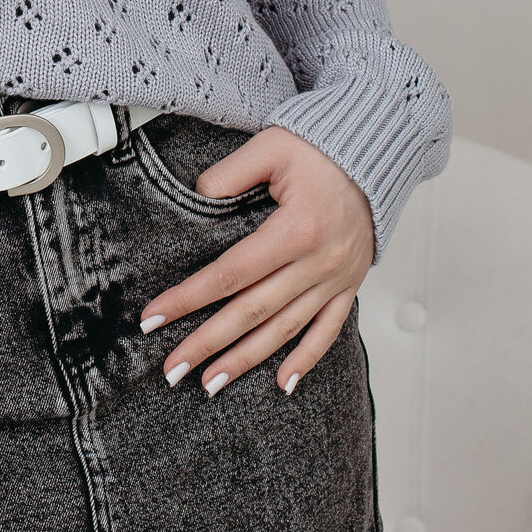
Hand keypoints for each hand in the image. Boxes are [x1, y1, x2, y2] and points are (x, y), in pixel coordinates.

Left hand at [138, 126, 375, 397]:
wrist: (378, 148)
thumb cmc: (321, 147)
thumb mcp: (270, 147)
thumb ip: (230, 173)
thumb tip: (197, 196)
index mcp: (295, 229)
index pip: (230, 273)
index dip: (189, 298)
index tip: (153, 318)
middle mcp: (318, 262)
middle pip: (253, 311)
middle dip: (208, 343)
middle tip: (172, 369)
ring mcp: (336, 278)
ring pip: (286, 329)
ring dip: (247, 360)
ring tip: (211, 384)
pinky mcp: (349, 285)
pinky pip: (329, 330)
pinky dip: (306, 358)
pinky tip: (282, 383)